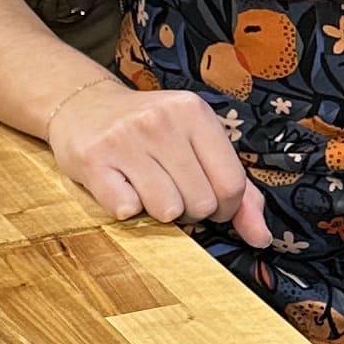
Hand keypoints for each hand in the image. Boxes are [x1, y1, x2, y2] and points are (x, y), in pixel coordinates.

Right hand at [46, 78, 271, 245]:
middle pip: (201, 202)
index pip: (231, 184)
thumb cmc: (149, 132)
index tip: (207, 200)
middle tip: (170, 189)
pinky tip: (121, 185)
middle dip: (190, 210)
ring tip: (146, 187)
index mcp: (194, 112)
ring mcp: (125, 138)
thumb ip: (238, 190)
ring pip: (167, 210)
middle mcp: (162, 120)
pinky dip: (125, 208)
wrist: (82, 105)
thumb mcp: (197, 145)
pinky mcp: (93, 159)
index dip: (224, 207)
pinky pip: (126, 209)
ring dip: (158, 211)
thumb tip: (261, 237)